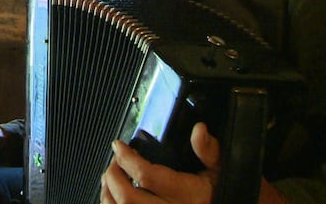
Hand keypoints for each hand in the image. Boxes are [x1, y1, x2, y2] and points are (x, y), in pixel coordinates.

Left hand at [100, 122, 218, 203]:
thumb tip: (199, 130)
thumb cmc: (213, 195)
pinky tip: (113, 195)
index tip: (119, 146)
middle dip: (113, 175)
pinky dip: (111, 203)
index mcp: (186, 195)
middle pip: (127, 196)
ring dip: (108, 191)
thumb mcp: (217, 171)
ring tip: (111, 177)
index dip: (126, 157)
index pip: (147, 176)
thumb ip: (208, 151)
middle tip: (114, 161)